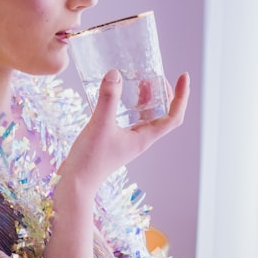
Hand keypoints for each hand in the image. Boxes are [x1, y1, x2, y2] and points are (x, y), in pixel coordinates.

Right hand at [59, 69, 189, 195]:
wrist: (74, 183)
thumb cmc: (90, 160)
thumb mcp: (100, 125)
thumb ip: (108, 99)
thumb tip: (114, 74)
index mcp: (144, 138)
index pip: (173, 116)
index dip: (181, 96)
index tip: (182, 76)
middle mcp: (139, 139)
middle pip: (161, 114)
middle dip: (162, 94)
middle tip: (154, 76)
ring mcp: (126, 141)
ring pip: (144, 117)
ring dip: (146, 99)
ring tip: (140, 82)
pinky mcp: (113, 141)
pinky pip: (128, 120)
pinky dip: (128, 106)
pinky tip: (116, 97)